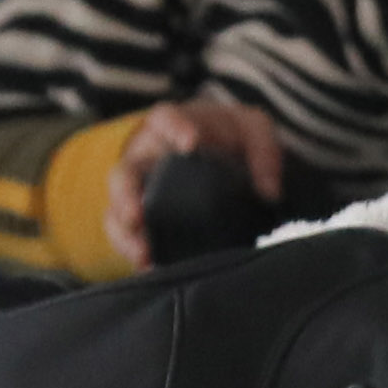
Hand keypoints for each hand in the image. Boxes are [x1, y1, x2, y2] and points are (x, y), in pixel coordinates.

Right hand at [104, 95, 287, 265]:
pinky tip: (148, 269)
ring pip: (118, 210)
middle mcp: (146, 157)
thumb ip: (264, 152)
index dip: (174, 129)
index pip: (165, 119)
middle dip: (127, 195)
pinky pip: (126, 235)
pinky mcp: (143, 219)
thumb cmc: (230, 137)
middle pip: (125, 172)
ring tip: (142, 253)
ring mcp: (140, 189)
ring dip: (125, 233)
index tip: (191, 144)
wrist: (223, 154)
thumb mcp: (254, 132)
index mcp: (170, 126)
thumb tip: (269, 191)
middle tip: (137, 215)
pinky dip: (132, 252)